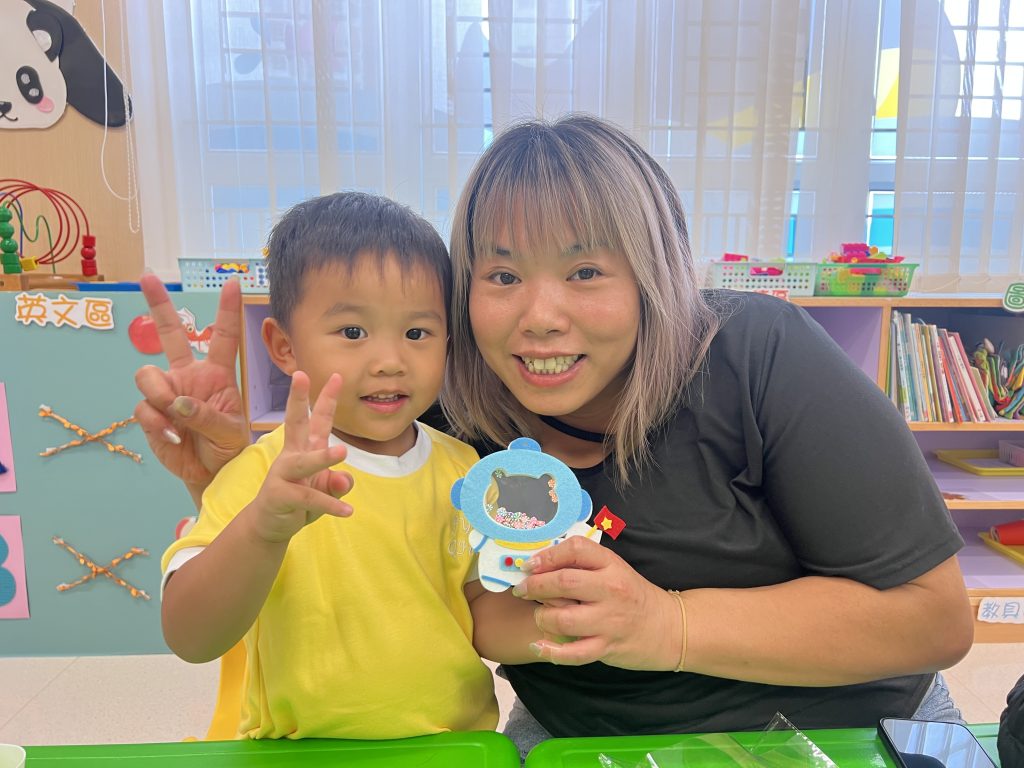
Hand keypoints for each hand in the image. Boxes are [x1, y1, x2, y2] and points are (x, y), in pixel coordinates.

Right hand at [133, 275, 248, 487]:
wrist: (210, 473)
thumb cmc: (227, 447)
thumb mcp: (229, 431)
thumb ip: (207, 415)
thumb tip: (177, 402)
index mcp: (217, 374)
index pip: (224, 337)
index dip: (227, 310)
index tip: (233, 283)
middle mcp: (188, 376)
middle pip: (170, 334)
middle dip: (157, 304)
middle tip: (147, 276)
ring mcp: (166, 392)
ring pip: (147, 375)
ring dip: (160, 395)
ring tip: (176, 419)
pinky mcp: (151, 413)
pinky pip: (144, 408)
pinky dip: (158, 423)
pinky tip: (173, 435)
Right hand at [249, 371, 353, 542]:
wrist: (270, 525)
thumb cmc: (299, 500)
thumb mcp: (325, 489)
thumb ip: (339, 483)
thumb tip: (345, 479)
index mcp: (304, 447)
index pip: (318, 419)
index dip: (327, 398)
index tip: (337, 375)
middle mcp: (292, 455)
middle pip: (294, 422)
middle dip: (298, 398)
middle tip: (301, 375)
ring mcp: (283, 474)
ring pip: (304, 462)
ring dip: (323, 457)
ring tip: (342, 451)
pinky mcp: (280, 496)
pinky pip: (308, 498)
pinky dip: (329, 504)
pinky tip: (348, 511)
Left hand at [512, 536, 681, 670]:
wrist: (668, 628)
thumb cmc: (633, 595)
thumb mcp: (614, 570)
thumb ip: (583, 566)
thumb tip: (540, 564)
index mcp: (611, 565)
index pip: (575, 549)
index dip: (547, 555)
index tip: (530, 564)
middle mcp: (610, 590)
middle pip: (563, 583)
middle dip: (534, 586)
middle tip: (522, 589)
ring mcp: (609, 621)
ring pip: (562, 618)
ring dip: (541, 617)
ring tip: (540, 615)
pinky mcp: (607, 648)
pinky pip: (572, 653)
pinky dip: (551, 651)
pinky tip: (539, 646)